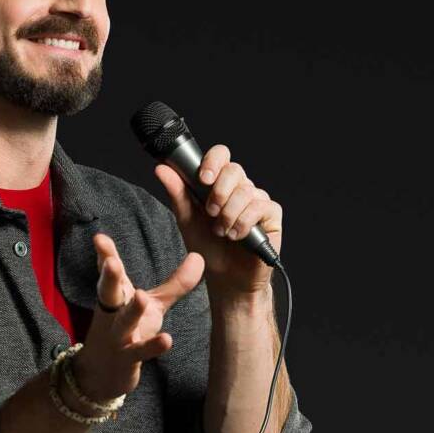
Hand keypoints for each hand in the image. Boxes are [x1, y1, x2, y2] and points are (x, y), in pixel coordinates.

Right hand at [73, 233, 204, 399]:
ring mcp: (118, 337)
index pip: (109, 273)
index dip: (105, 255)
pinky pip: (140, 352)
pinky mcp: (127, 359)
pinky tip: (166, 339)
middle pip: (108, 293)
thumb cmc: (128, 331)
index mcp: (116, 297)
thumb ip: (175, 284)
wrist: (101, 374)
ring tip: (141, 296)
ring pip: (123, 322)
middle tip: (111, 262)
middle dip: (109, 277)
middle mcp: (112, 314)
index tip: (99, 238)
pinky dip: (152, 346)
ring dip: (131, 310)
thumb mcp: (153, 306)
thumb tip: (200, 256)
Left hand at [154, 144, 281, 296]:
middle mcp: (240, 187)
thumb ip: (177, 193)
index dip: (213, 162)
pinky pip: (260, 207)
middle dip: (219, 192)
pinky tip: (237, 236)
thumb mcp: (187, 220)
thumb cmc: (208, 247)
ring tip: (222, 232)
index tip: (203, 178)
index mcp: (219, 183)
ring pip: (245, 191)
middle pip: (234, 169)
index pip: (221, 155)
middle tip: (211, 213)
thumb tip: (162, 169)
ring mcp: (257, 199)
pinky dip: (244, 223)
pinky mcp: (271, 214)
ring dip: (229, 215)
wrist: (225, 277)